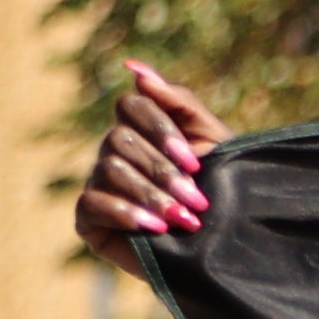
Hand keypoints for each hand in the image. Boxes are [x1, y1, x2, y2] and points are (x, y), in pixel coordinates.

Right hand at [75, 60, 227, 266]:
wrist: (229, 249)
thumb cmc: (227, 191)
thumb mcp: (214, 142)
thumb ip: (180, 103)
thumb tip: (134, 68)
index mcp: (142, 129)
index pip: (132, 105)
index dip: (161, 129)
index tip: (195, 161)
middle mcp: (115, 151)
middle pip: (120, 139)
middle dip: (164, 171)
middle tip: (199, 200)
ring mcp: (99, 183)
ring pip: (110, 169)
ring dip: (152, 195)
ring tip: (185, 219)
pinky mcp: (90, 218)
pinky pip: (91, 203)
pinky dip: (124, 213)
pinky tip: (155, 228)